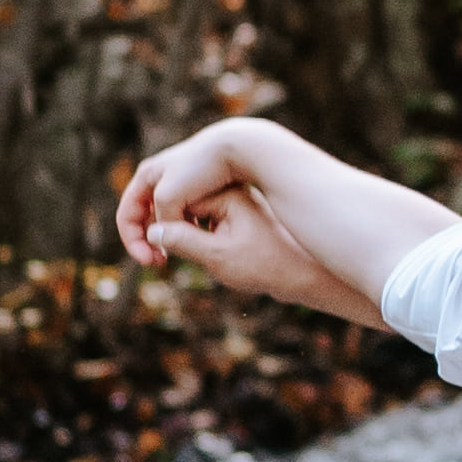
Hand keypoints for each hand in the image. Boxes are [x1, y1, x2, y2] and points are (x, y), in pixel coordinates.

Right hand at [115, 118, 356, 315]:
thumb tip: (151, 231)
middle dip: (166, 234)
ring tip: (197, 262)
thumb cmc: (268, 265)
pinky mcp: (238, 215)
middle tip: (165, 263)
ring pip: (188, 216)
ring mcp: (232, 201)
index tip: (154, 262)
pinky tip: (213, 260)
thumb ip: (181, 241)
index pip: (169, 203)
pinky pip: (204, 223)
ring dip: (181, 239)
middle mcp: (226, 190)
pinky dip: (198, 240)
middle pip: (176, 206)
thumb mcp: (218, 256)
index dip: (154, 230)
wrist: (310, 272)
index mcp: (222, 192)